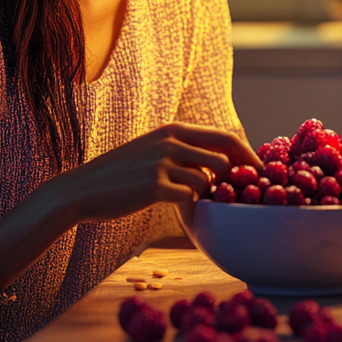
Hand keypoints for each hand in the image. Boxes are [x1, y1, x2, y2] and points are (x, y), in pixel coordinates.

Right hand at [0, 123, 257, 287]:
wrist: (80, 191)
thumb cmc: (120, 176)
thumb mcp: (151, 151)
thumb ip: (182, 152)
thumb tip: (217, 163)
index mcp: (172, 130)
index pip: (223, 136)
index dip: (247, 154)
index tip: (261, 170)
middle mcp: (170, 141)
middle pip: (224, 158)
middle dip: (240, 178)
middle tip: (246, 195)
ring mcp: (162, 162)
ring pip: (208, 181)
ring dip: (209, 196)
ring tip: (202, 206)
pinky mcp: (154, 186)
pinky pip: (189, 198)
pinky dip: (191, 207)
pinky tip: (182, 211)